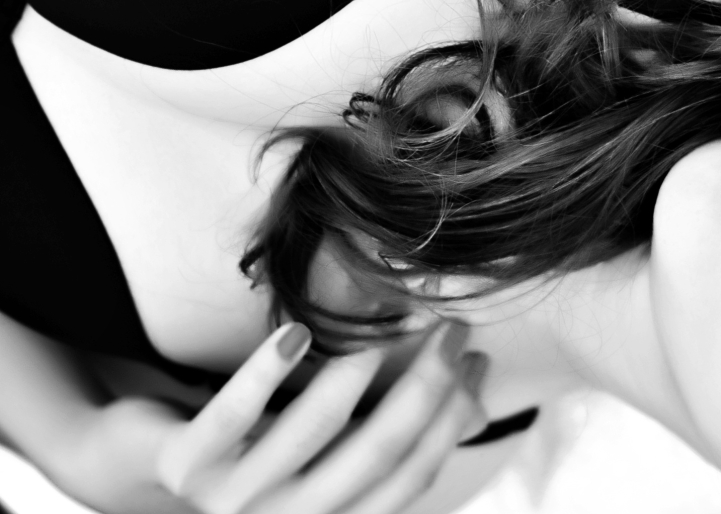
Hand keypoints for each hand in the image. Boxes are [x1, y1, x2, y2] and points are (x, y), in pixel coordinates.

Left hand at [74, 321, 486, 513]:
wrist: (140, 470)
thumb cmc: (256, 452)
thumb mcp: (331, 447)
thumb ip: (389, 432)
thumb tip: (475, 400)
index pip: (410, 476)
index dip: (450, 418)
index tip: (476, 361)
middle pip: (373, 452)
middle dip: (422, 387)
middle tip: (450, 329)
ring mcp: (234, 496)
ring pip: (310, 434)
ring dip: (356, 375)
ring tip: (390, 328)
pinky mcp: (186, 463)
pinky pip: (231, 417)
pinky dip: (266, 375)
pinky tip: (297, 335)